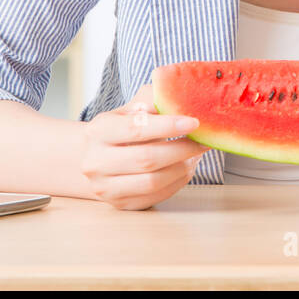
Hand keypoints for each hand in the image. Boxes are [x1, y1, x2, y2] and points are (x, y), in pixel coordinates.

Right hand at [79, 83, 210, 209]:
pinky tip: (186, 168)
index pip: (136, 128)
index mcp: (98, 131)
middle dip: (182, 149)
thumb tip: (180, 94)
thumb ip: (152, 100)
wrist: (95, 157)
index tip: (194, 122)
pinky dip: (177, 183)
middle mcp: (95, 162)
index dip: (168, 126)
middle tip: (203, 140)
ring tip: (196, 154)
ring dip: (182, 167)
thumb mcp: (130, 108)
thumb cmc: (120, 128)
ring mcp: (105, 187)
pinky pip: (155, 197)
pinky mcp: (119, 204)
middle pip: (147, 159)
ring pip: (152, 182)